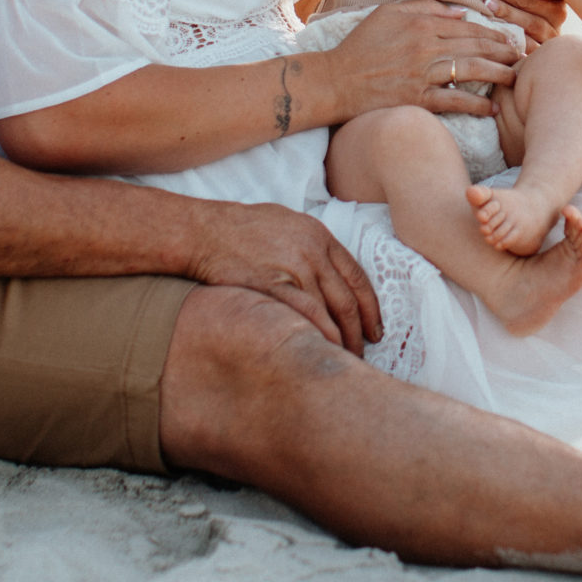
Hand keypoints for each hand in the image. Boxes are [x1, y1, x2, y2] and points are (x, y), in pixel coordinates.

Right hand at [186, 198, 381, 353]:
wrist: (207, 231)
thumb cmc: (244, 227)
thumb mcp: (288, 223)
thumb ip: (312, 246)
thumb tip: (329, 270)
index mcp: (320, 237)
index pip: (358, 277)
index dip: (371, 307)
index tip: (375, 328)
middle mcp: (313, 253)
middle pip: (348, 300)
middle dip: (360, 330)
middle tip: (364, 350)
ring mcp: (295, 270)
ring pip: (331, 312)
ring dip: (342, 339)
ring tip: (345, 358)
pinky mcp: (274, 287)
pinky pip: (306, 317)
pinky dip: (320, 336)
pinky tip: (323, 349)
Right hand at [332, 0, 520, 117]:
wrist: (335, 81)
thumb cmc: (360, 46)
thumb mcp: (388, 14)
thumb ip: (425, 8)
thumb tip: (460, 12)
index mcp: (421, 25)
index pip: (467, 27)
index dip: (493, 33)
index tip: (510, 38)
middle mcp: (425, 47)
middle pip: (475, 47)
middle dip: (503, 51)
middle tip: (523, 56)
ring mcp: (422, 75)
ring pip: (470, 71)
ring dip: (498, 74)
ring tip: (515, 77)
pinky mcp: (417, 99)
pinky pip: (453, 101)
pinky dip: (474, 105)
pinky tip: (491, 108)